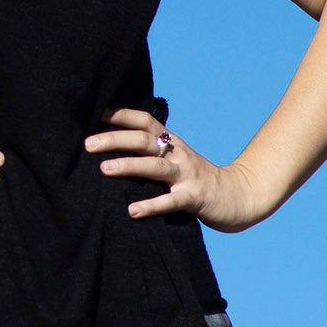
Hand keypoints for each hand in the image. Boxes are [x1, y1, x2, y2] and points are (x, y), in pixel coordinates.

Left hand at [84, 108, 261, 232]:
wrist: (238, 195)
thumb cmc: (198, 179)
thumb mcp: (176, 160)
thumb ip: (152, 153)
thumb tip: (115, 150)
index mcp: (172, 143)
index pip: (145, 122)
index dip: (122, 115)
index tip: (97, 115)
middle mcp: (178, 154)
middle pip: (144, 140)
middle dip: (115, 140)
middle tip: (88, 144)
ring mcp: (186, 175)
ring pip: (155, 167)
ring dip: (129, 166)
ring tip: (104, 169)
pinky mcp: (194, 197)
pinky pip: (170, 201)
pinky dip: (151, 205)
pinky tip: (132, 211)